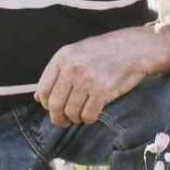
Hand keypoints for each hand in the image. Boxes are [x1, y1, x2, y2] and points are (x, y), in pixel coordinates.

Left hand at [35, 27, 162, 126]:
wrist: (133, 48)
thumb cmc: (103, 53)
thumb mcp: (75, 55)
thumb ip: (56, 74)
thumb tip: (37, 97)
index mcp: (62, 57)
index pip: (43, 89)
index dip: (46, 104)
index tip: (53, 108)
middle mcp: (72, 68)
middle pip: (54, 104)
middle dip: (58, 118)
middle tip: (64, 121)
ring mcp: (87, 79)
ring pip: (71, 112)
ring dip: (75, 118)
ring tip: (80, 114)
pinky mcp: (103, 90)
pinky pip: (88, 115)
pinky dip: (88, 119)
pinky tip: (92, 112)